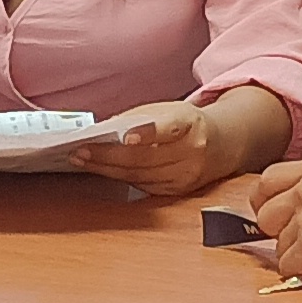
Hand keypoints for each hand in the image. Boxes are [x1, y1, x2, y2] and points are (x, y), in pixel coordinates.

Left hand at [74, 100, 231, 197]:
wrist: (222, 145)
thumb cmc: (187, 124)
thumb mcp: (168, 110)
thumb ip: (138, 118)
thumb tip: (103, 130)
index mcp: (190, 123)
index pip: (168, 129)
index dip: (147, 133)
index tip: (126, 136)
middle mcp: (191, 151)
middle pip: (145, 158)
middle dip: (108, 156)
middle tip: (80, 151)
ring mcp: (185, 175)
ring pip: (139, 176)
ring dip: (107, 169)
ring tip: (82, 160)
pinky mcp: (178, 192)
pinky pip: (142, 187)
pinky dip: (120, 178)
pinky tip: (102, 170)